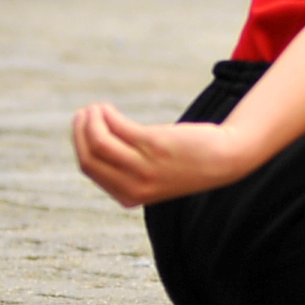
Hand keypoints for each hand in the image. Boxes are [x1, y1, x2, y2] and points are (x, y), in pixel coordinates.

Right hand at [69, 103, 260, 208]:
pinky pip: (118, 128)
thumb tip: (93, 141)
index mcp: (129, 197)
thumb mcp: (151, 172)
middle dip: (80, 132)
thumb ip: (124, 167)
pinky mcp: (154, 146)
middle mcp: (134, 186)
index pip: (90, 169)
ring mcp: (144, 167)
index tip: (83, 127)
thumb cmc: (186, 162)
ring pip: (99, 141)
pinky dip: (107, 115)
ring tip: (96, 108)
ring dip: (91, 120)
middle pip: (88, 157)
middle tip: (85, 114)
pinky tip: (108, 108)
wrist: (224, 160)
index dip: (80, 144)